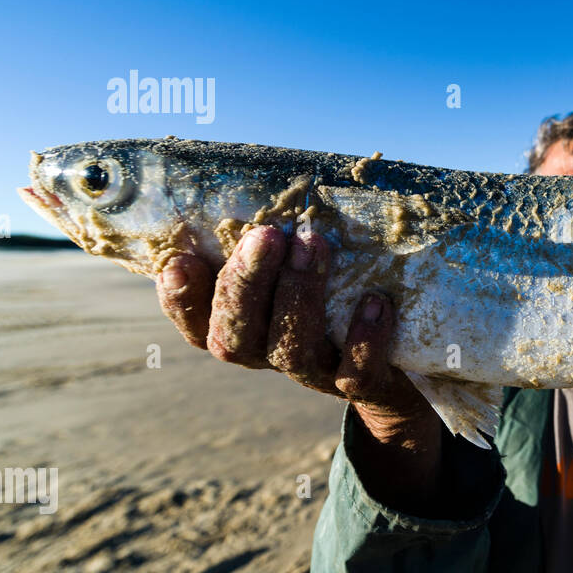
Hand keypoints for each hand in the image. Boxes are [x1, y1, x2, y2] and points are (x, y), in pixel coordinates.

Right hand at [155, 225, 443, 504]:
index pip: (196, 323)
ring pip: (292, 350)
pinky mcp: (362, 384)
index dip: (181, 300)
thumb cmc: (329, 295)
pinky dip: (364, 338)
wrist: (394, 367)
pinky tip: (375, 300)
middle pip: (236, 336)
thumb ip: (263, 244)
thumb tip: (245, 189)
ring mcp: (314, 372)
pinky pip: (357, 373)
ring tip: (312, 244)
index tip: (178, 262)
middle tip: (265, 235)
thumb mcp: (290, 270)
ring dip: (299, 296)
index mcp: (241, 328)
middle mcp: (267, 354)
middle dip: (245, 284)